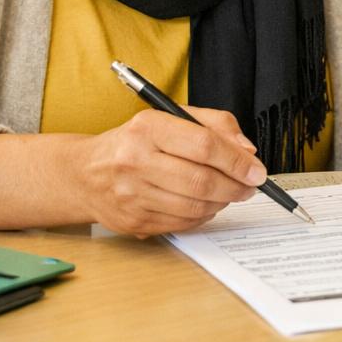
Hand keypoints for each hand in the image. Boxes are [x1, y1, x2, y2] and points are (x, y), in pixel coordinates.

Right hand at [74, 106, 266, 236]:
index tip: (256, 170)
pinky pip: (182, 223)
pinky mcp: (133, 222)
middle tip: (250, 186)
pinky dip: (203, 216)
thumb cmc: (134, 142)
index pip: (204, 145)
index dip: (236, 161)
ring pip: (195, 206)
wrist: (84, 174)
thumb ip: (213, 125)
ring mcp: (132, 195)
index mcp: (147, 128)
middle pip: (201, 180)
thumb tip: (247, 151)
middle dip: (236, 186)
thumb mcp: (169, 118)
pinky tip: (205, 204)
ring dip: (222, 202)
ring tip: (229, 193)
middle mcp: (135, 161)